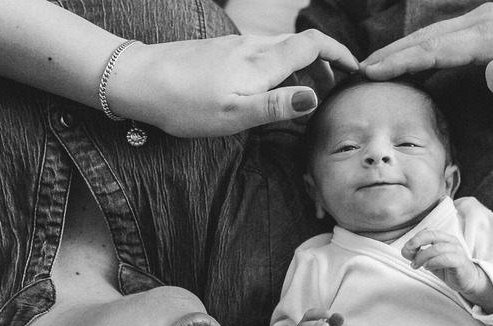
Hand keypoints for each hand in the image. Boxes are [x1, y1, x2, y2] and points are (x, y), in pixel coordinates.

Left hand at [110, 30, 358, 136]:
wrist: (138, 81)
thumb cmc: (185, 103)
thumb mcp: (235, 114)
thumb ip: (277, 106)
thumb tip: (314, 97)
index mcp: (262, 62)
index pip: (313, 43)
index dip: (339, 53)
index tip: (355, 70)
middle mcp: (252, 48)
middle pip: (300, 45)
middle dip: (324, 63)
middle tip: (334, 90)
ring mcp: (235, 48)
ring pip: (280, 51)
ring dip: (301, 67)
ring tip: (305, 93)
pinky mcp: (220, 53)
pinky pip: (261, 56)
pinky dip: (278, 68)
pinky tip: (268, 89)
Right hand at [360, 1, 492, 98]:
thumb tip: (491, 76)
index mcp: (492, 35)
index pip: (437, 49)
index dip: (402, 62)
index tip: (371, 73)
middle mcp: (482, 23)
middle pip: (426, 40)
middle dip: (390, 56)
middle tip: (355, 73)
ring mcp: (484, 23)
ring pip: (433, 37)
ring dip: (402, 52)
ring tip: (372, 69)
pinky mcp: (490, 29)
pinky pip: (446, 41)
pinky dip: (422, 51)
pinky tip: (413, 65)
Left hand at [403, 229, 492, 311]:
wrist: (467, 281)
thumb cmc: (448, 269)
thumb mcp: (430, 261)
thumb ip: (417, 255)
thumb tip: (404, 251)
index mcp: (444, 238)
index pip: (428, 231)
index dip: (415, 238)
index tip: (407, 249)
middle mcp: (451, 241)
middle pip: (432, 235)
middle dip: (416, 242)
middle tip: (408, 252)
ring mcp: (457, 251)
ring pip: (437, 248)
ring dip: (423, 257)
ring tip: (417, 265)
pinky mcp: (460, 262)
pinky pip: (446, 258)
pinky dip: (434, 262)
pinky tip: (428, 267)